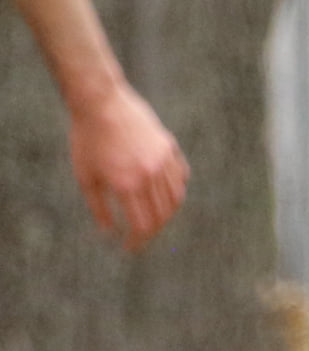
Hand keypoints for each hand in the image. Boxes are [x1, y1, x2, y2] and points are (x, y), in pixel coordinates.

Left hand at [68, 82, 189, 249]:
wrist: (101, 102)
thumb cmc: (87, 140)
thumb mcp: (85, 177)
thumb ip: (99, 208)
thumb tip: (110, 233)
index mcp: (127, 184)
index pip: (141, 225)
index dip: (137, 241)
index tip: (130, 248)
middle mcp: (150, 175)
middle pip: (162, 216)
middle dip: (152, 232)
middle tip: (141, 237)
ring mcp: (163, 160)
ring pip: (175, 199)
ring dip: (166, 214)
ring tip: (154, 219)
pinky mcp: (169, 147)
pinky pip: (180, 177)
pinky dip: (175, 191)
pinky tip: (164, 195)